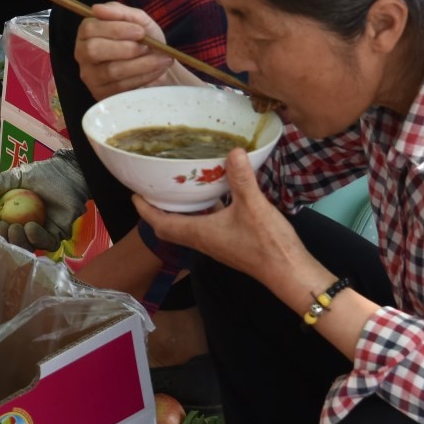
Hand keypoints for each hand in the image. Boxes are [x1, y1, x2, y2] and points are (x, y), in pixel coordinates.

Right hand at [0, 155, 89, 249]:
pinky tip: (30, 227)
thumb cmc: (43, 174)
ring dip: (17, 240)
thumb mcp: (15, 178)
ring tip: (15, 227)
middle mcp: (23, 229)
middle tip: (1, 225)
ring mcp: (40, 235)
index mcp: (11, 217)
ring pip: (25, 247)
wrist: (68, 173)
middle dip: (2, 237)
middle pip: (9, 242)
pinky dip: (36, 237)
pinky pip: (45, 243)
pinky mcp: (57, 237)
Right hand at [76, 2, 181, 98]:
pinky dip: (143, 77)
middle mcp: (83, 54)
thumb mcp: (138, 20)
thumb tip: (97, 8)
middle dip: (126, 48)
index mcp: (87, 32)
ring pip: (111, 70)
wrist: (158, 65)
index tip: (140, 31)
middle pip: (94, 50)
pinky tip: (156, 71)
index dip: (115, 29)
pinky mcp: (102, 94)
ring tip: (160, 59)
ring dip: (141, 64)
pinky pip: (121, 87)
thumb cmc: (144, 40)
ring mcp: (90, 76)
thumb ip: (120, 12)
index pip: (89, 28)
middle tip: (147, 47)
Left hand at [134, 150, 311, 293]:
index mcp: (199, 233)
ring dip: (182, 210)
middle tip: (155, 189)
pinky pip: (208, 226)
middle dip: (159, 210)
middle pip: (170, 227)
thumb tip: (233, 152)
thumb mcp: (253, 206)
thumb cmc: (267, 243)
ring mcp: (216, 244)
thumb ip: (241, 179)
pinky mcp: (230, 244)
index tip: (135, 194)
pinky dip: (204, 211)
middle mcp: (203, 241)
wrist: (288, 272)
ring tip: (181, 188)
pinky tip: (216, 196)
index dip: (145, 210)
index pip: (161, 224)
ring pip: (189, 226)